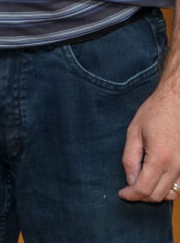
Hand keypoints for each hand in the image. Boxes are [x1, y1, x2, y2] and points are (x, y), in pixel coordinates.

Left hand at [119, 84, 179, 201]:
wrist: (177, 101)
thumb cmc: (154, 112)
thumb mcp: (134, 131)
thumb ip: (130, 158)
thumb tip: (130, 180)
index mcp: (160, 158)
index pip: (144, 189)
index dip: (131, 195)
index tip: (122, 193)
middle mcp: (176, 166)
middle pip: (158, 196)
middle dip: (141, 196)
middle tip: (129, 187)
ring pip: (170, 193)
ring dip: (155, 193)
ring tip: (141, 182)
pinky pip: (179, 185)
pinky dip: (167, 187)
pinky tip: (156, 176)